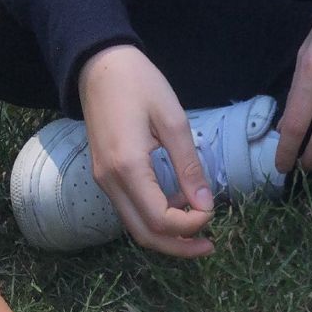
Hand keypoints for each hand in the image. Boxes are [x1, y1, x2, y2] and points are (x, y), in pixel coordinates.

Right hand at [79, 46, 213, 257]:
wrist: (99, 65)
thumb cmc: (138, 84)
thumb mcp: (173, 121)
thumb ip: (189, 167)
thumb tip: (205, 205)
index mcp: (128, 167)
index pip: (160, 219)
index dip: (190, 225)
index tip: (212, 210)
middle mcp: (111, 183)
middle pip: (145, 236)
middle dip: (179, 247)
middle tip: (210, 245)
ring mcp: (105, 183)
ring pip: (137, 228)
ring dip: (168, 237)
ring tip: (198, 228)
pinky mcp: (107, 178)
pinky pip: (131, 212)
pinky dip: (156, 219)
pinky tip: (179, 207)